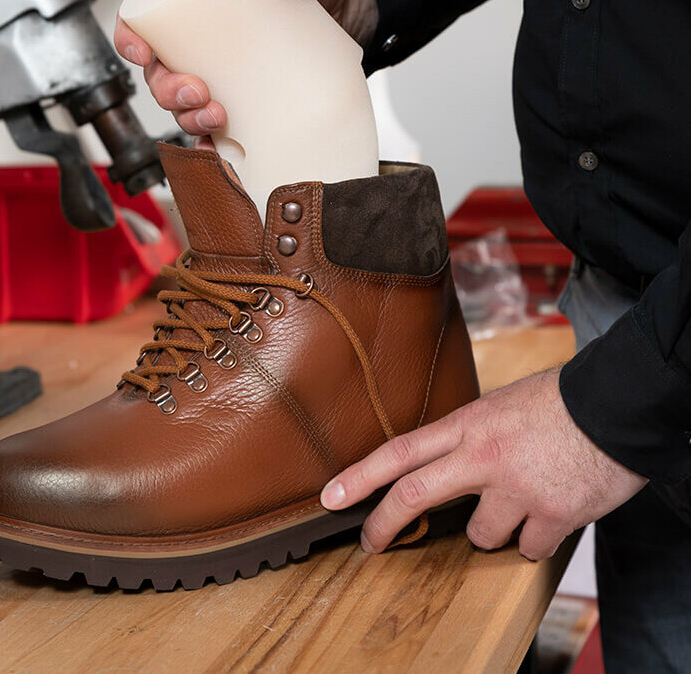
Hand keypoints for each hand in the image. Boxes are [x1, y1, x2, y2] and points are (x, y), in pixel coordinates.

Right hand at [114, 0, 378, 146]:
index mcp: (199, 9)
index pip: (145, 24)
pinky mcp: (248, 106)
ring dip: (189, 119)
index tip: (142, 52)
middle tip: (198, 91)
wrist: (359, 14)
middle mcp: (203, 48)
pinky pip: (219, 135)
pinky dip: (214, 148)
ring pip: (184, 109)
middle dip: (167, 91)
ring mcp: (224, 80)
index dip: (130, 41)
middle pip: (160, 76)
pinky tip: (221, 153)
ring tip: (217, 118)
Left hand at [320, 367, 647, 559]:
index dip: (359, 478)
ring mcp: (517, 488)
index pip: (399, 452)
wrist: (621, 405)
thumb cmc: (561, 402)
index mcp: (468, 424)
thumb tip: (443, 462)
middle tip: (369, 543)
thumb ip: (468, 435)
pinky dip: (535, 541)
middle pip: (414, 495)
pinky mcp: (553, 514)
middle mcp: (483, 456)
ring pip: (479, 535)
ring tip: (517, 503)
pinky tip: (550, 516)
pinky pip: (528, 548)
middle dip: (383, 525)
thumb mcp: (500, 406)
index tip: (330, 498)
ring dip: (491, 531)